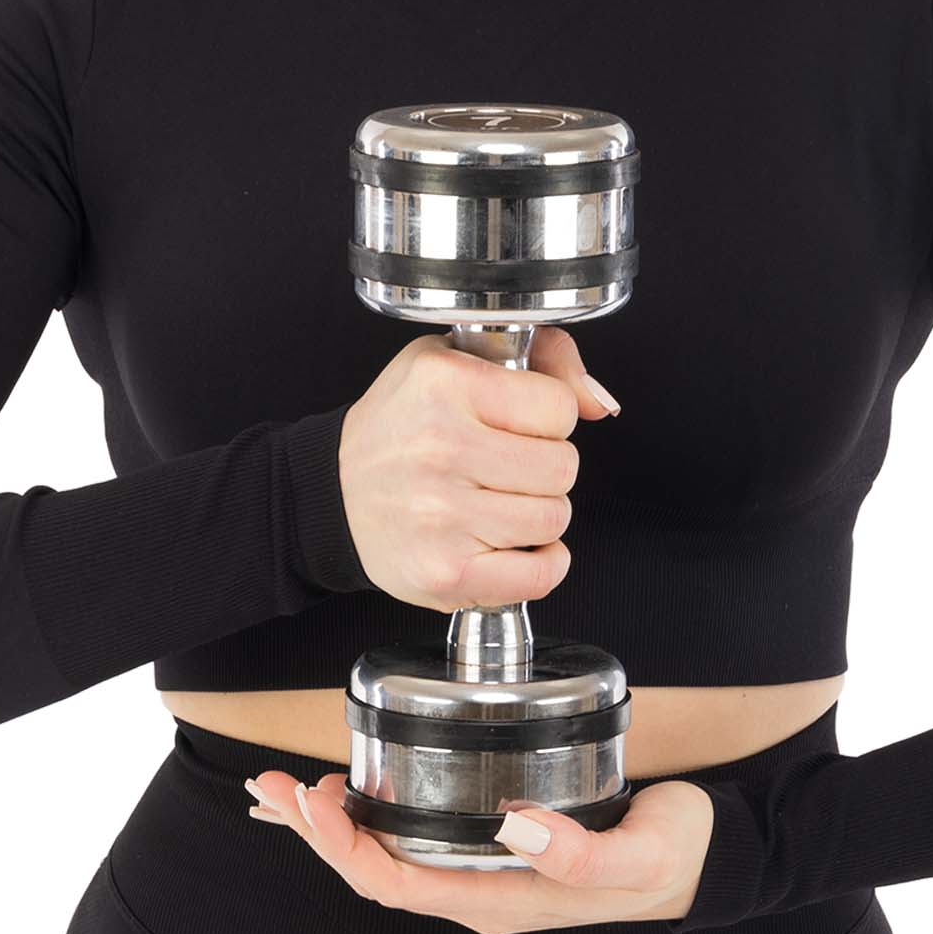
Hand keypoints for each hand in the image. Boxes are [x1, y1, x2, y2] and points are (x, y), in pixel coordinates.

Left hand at [242, 769, 715, 933]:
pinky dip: (369, 816)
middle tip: (275, 788)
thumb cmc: (673, 853)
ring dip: (333, 827)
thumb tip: (518, 828)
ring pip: (387, 858)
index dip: (348, 849)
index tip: (315, 801)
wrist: (705, 854)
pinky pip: (412, 839)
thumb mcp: (641, 854)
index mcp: (503, 901)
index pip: (401, 886)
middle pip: (378, 875)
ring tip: (287, 789)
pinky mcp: (493, 842)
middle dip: (319, 834)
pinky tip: (349, 791)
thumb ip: (585, 853)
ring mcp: (484, 871)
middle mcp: (481, 891)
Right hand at [335, 322, 619, 615]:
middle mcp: (441, 447)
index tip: (521, 422)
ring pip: (554, 519)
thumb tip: (600, 403)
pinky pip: (538, 575)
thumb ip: (544, 359)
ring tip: (500, 500)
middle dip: (547, 466)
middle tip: (509, 464)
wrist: (332, 491)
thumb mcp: (456, 358)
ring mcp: (442, 515)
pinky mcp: (446, 573)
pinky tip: (515, 545)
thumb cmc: (400, 423)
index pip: (559, 407)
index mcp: (446, 384)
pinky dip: (541, 564)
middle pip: (563, 467)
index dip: (549, 416)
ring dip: (539, 513)